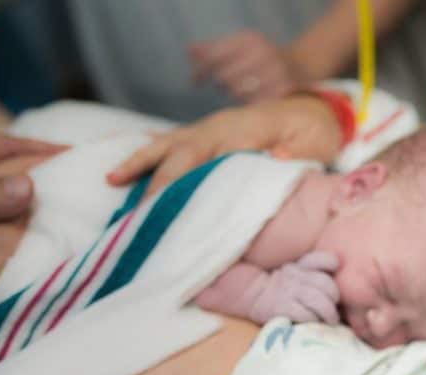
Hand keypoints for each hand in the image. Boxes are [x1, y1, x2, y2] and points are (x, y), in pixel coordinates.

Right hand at [107, 96, 341, 197]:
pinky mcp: (207, 133)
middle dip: (156, 182)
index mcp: (242, 132)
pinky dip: (148, 154)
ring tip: (111, 180)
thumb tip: (274, 161)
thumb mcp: (315, 145)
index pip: (206, 160)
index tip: (169, 212)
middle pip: (179, 154)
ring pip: (167, 144)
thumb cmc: (315, 133)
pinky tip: (127, 169)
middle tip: (138, 215)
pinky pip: (172, 142)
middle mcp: (219, 127)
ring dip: (140, 162)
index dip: (186, 185)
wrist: (314, 109)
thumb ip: (296, 155)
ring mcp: (210, 128)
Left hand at [189, 30, 307, 102]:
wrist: (301, 65)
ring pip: (238, 92)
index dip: (200, 69)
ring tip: (245, 89)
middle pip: (223, 77)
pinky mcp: (283, 90)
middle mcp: (262, 53)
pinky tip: (254, 99)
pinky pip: (254, 103)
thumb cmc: (262, 57)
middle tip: (226, 86)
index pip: (213, 55)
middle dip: (221, 83)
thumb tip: (189, 51)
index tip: (194, 80)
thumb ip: (213, 48)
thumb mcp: (240, 46)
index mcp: (248, 40)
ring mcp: (274, 72)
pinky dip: (250, 103)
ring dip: (236, 94)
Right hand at [251, 251, 340, 324]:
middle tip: (335, 308)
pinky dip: (313, 319)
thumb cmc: (282, 288)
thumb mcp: (296, 272)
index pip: (323, 258)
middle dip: (334, 297)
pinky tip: (314, 322)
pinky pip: (304, 313)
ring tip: (331, 320)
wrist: (252, 296)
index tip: (335, 272)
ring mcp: (287, 291)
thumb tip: (340, 271)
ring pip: (317, 299)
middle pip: (325, 284)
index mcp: (301, 265)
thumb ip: (315, 269)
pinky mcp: (280, 307)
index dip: (332, 263)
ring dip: (328, 312)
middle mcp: (295, 275)